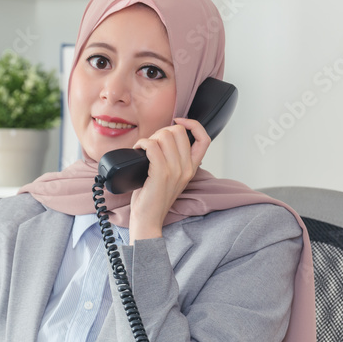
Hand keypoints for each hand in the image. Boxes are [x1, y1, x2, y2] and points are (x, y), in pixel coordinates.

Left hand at [128, 117, 210, 241]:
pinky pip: (152, 146)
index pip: (204, 138)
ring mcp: (175, 170)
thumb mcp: (171, 178)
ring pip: (165, 136)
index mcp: (192, 168)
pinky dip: (142, 143)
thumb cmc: (153, 198)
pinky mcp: (161, 173)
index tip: (178, 122)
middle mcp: (187, 168)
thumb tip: (162, 140)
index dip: (193, 125)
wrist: (148, 219)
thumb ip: (173, 160)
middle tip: (151, 143)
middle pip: (179, 132)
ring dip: (150, 137)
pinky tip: (138, 149)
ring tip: (143, 148)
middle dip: (162, 131)